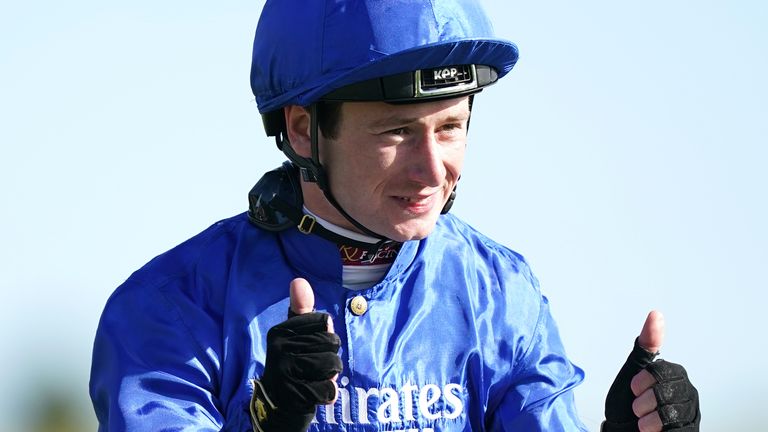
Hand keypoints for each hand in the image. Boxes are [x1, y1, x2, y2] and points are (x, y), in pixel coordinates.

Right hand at [250, 278, 342, 431]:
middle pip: (332, 343)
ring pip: (333, 365)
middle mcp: (279, 349)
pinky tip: (314, 392)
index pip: (325, 322)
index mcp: (280, 331)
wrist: (277, 404)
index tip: (309, 346)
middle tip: (313, 365)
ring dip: (331, 375)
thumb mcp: (295, 335)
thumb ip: (302, 310)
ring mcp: (285, 372)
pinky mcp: (294, 394)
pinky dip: (327, 393)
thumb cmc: (293, 362)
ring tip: (315, 377)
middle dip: (331, 357)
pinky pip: (329, 389)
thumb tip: (299, 280)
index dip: (326, 336)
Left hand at [602, 311, 699, 431]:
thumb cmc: (626, 402)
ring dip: (648, 419)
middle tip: (637, 407)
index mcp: (675, 375)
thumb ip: (645, 343)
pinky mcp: (689, 430)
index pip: (662, 371)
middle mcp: (687, 394)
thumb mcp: (632, 370)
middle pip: (666, 392)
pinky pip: (675, 430)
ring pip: (670, 414)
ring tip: (643, 420)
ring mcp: (690, 414)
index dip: (642, 381)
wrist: (621, 431)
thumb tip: (656, 314)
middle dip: (644, 401)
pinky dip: (656, 431)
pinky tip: (652, 430)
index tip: (633, 388)